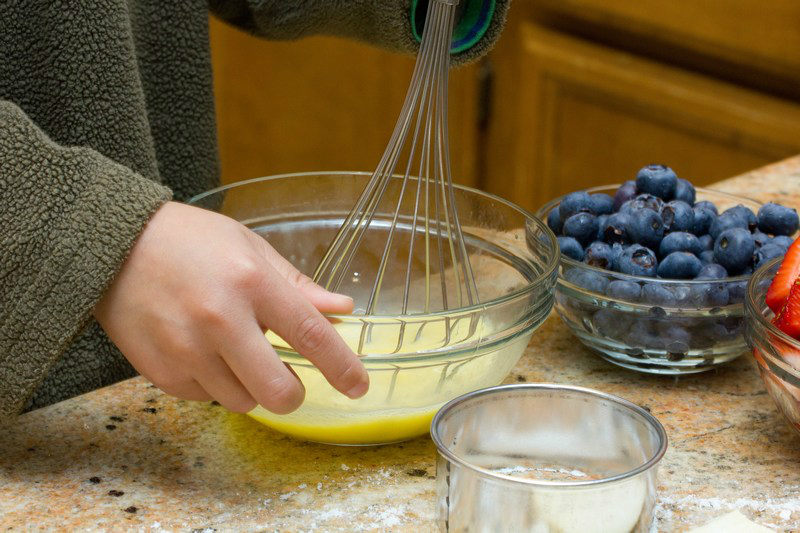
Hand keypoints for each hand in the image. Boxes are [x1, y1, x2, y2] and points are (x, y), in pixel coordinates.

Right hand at [94, 201, 367, 413]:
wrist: (114, 245)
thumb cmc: (191, 241)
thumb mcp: (251, 247)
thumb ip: (298, 285)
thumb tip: (343, 310)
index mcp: (252, 282)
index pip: (311, 336)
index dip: (343, 368)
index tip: (359, 386)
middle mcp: (220, 319)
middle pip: (278, 390)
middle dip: (294, 394)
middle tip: (290, 380)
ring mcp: (186, 349)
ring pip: (243, 402)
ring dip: (251, 386)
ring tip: (234, 352)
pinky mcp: (160, 371)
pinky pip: (206, 399)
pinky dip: (215, 384)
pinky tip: (203, 352)